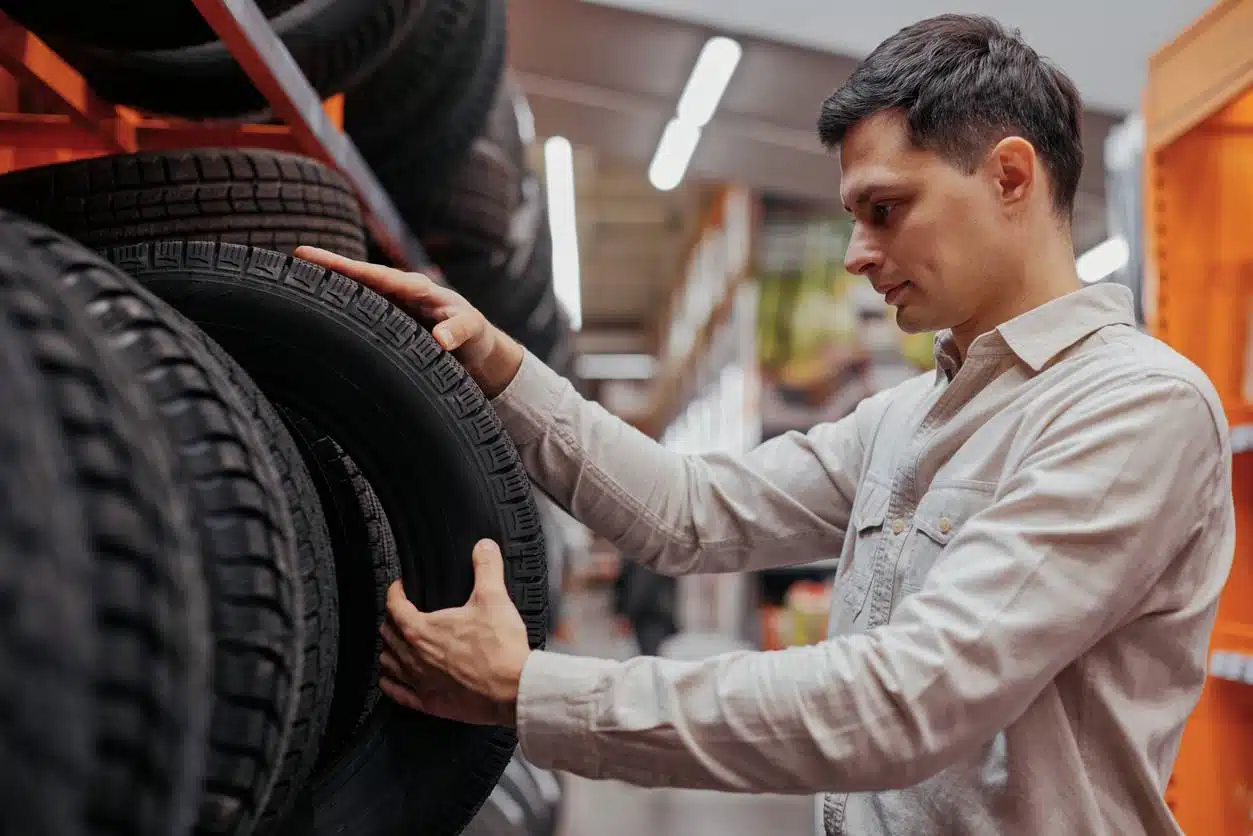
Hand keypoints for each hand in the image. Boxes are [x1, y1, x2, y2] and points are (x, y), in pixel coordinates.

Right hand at [293, 246, 523, 396]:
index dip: (348, 268)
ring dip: (329, 286)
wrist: (476, 349)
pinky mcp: (387, 323)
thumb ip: (458, 332)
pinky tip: (313, 308)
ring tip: (294, 277)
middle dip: (329, 266)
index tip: (319, 258)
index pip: (377, 276)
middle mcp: (399, 293)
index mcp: (417, 289)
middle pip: (359, 278)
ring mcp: (390, 307)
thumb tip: (441, 340)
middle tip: (296, 254)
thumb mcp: (472, 332)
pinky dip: (339, 308)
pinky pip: (359, 314)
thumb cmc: (474, 336)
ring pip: (355, 295)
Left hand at [378, 539, 531, 726]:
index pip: (394, 606)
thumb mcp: (494, 599)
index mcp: (422, 630)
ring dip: (389, 649)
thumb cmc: (501, 648)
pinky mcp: (428, 703)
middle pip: (387, 634)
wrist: (512, 689)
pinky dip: (390, 682)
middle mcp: (413, 657)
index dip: (395, 591)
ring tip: (396, 641)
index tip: (401, 586)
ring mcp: (419, 682)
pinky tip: (391, 678)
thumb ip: (486, 568)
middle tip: (401, 610)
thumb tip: (483, 547)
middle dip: (391, 618)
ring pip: (387, 663)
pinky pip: (396, 693)